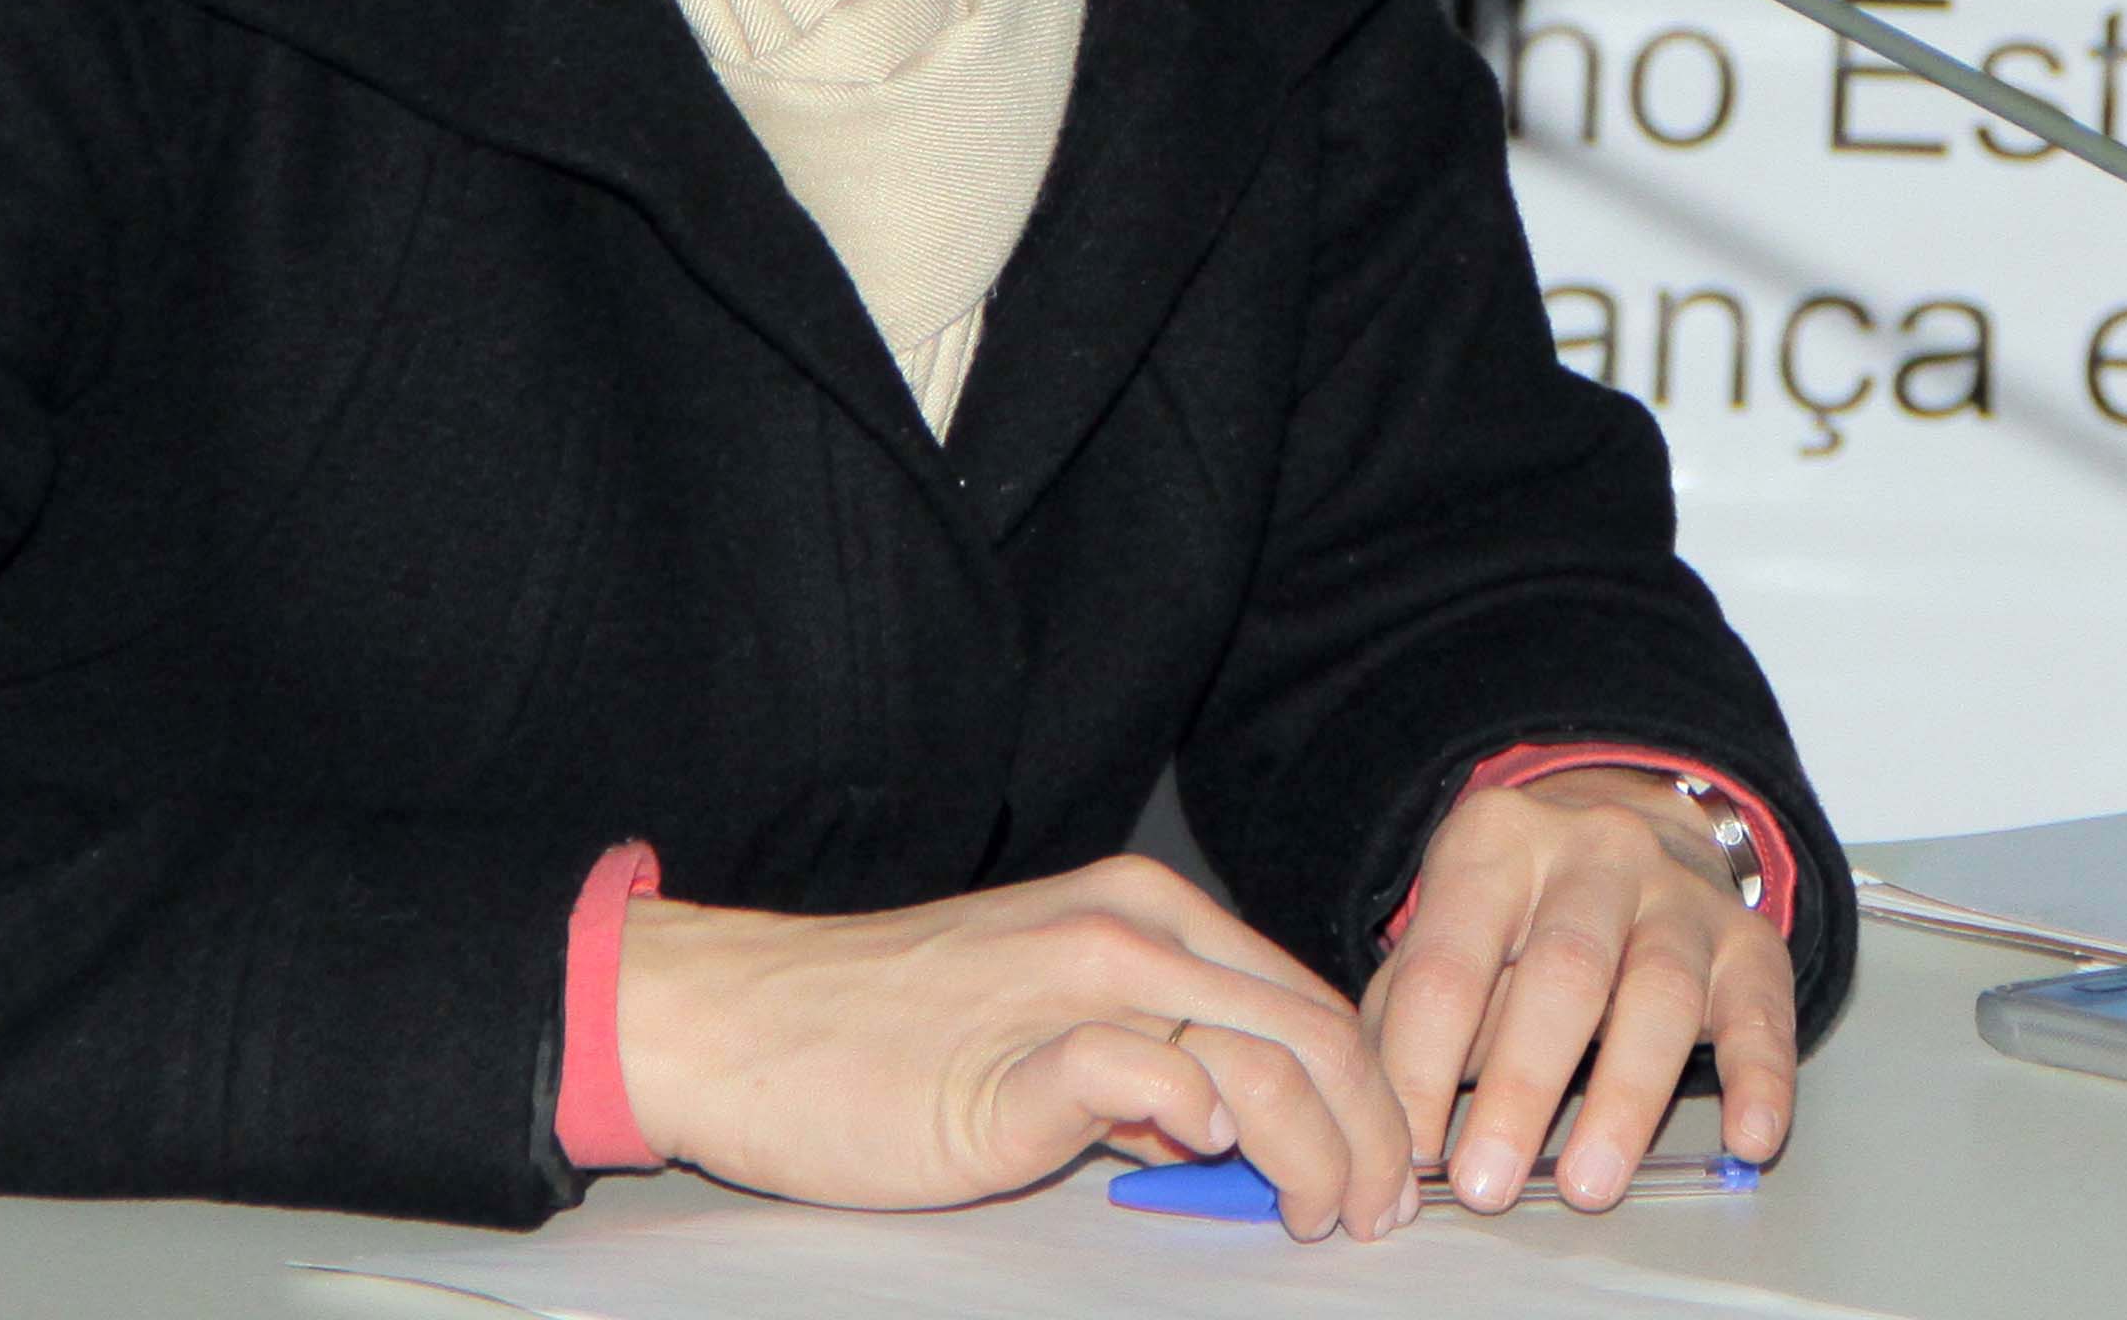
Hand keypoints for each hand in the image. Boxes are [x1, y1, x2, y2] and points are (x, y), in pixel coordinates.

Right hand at [613, 854, 1418, 1239]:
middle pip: (1309, 1030)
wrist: (743, 1023)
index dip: (1366, 1087)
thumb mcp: (1042, 1014)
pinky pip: (1148, 1076)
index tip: (1384, 1163)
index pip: (1303, 998)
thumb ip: (1141, 1052)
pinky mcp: (1020, 1060)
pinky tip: (1203, 1159)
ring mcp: (1075, 987)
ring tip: (1319, 1216)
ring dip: (1317, 1153)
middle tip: (1376, 1212)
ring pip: (1259, 1057)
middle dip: (1368, 1131)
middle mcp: (1128, 930)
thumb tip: (1226, 1125)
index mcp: (1144, 909)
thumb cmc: (880, 1031)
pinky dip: (1201, 1121)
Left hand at [1362, 768, 1797, 1213]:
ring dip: (1623, 1099)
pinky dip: (1760, 1075)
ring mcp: (1678, 892)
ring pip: (1659, 991)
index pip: (1447, 967)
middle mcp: (1594, 851)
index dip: (1420, 1069)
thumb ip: (1406, 1025)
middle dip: (1520, 1088)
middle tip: (1488, 1184)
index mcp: (1495, 844)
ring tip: (1589, 1184)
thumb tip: (1391, 1142)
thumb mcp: (1444, 940)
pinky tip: (1748, 1136)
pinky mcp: (1747, 938)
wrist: (1622, 841)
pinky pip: (1760, 1007)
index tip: (1409, 1158)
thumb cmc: (1511, 921)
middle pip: (1561, 973)